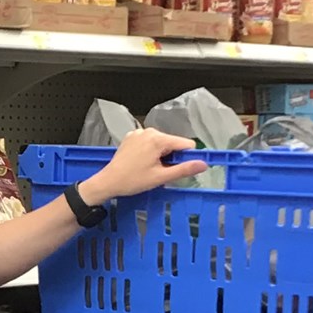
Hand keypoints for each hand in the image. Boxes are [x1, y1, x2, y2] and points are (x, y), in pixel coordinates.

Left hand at [80, 127, 209, 206]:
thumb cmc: (133, 181)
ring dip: (161, 155)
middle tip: (159, 172)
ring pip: (161, 143)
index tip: (177, 169)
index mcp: (159, 139)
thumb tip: (204, 164)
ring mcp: (139, 133)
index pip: (186, 144)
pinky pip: (149, 142)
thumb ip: (184, 169)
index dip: (186, 158)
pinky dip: (150, 151)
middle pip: (173, 143)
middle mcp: (149, 131)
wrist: (108, 182)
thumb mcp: (161, 177)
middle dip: (171, 157)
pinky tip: (141, 162)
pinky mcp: (132, 136)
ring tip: (149, 168)